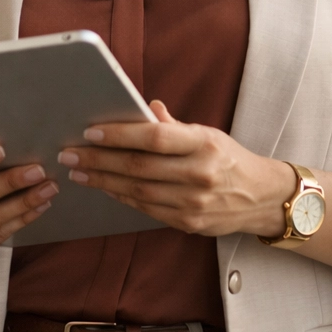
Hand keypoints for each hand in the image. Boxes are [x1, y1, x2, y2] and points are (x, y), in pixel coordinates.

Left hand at [56, 101, 296, 238]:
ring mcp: (194, 202)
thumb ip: (174, 126)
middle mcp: (199, 174)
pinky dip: (121, 197)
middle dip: (99, 160)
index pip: (155, 137)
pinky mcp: (189, 223)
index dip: (119, 135)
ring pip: (137, 191)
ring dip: (102, 180)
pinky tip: (104, 187)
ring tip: (78, 171)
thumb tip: (145, 108)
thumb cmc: (228, 159)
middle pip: (139, 167)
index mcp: (204, 144)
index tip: (90, 132)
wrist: (262, 198)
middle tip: (69, 154)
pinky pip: (146, 209)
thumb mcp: (208, 134)